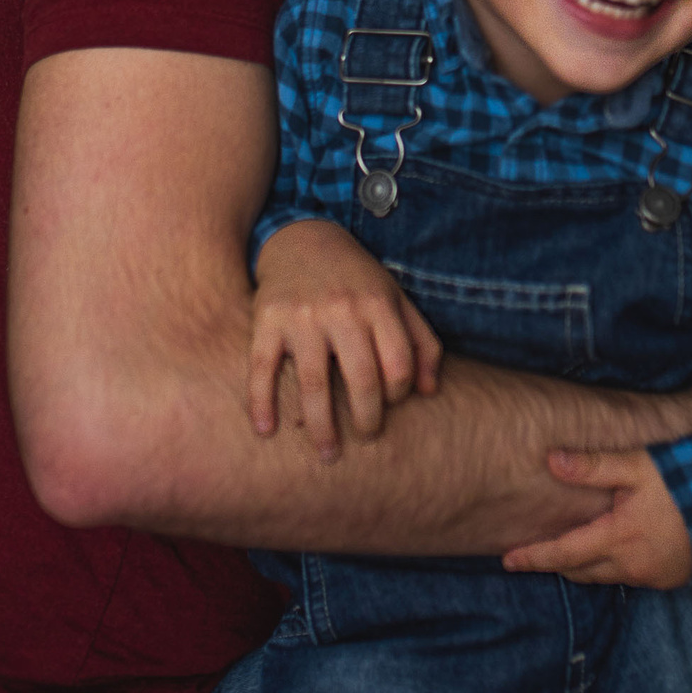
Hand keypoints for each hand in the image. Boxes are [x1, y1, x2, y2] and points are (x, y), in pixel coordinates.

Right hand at [250, 218, 444, 460]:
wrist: (302, 239)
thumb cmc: (356, 280)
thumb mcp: (395, 299)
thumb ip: (421, 342)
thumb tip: (430, 392)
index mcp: (378, 305)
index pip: (398, 365)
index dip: (398, 394)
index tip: (388, 406)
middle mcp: (342, 309)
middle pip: (361, 380)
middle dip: (366, 420)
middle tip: (365, 439)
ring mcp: (302, 316)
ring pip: (314, 384)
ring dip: (321, 427)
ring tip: (328, 453)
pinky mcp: (266, 320)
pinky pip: (262, 369)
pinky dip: (261, 403)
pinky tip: (266, 430)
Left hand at [501, 448, 691, 587]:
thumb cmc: (688, 481)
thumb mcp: (639, 464)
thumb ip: (594, 465)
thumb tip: (551, 461)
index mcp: (618, 539)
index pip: (564, 554)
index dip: (534, 557)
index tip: (507, 559)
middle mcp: (632, 565)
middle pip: (581, 571)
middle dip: (557, 562)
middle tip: (534, 553)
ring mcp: (653, 575)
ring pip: (606, 576)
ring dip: (586, 565)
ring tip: (570, 549)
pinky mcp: (672, 577)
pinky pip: (631, 576)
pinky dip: (614, 566)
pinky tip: (614, 549)